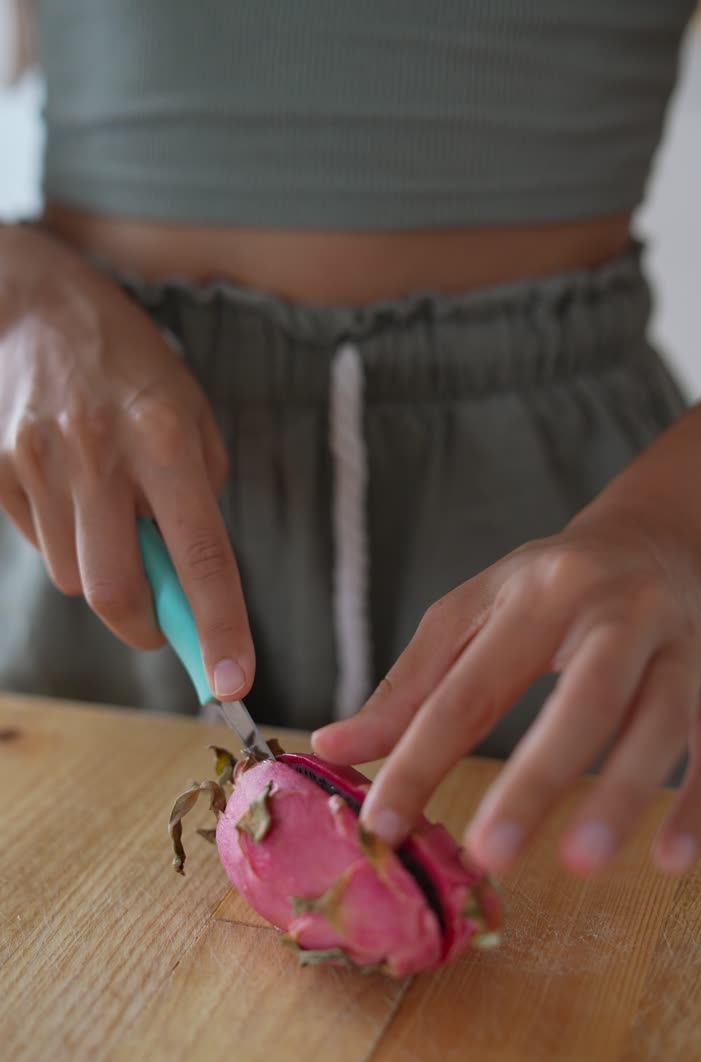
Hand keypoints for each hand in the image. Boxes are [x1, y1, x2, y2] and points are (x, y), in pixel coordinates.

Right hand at [0, 225, 252, 698]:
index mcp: (164, 436)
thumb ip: (198, 495)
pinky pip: (39, 545)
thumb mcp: (191, 410)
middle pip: (113, 591)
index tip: (232, 682)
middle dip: (143, 624)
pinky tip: (71, 490)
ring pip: (73, 577)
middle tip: (161, 618)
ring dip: (101, 571)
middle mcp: (97, 452)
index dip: (217, 627)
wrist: (31, 304)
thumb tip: (188, 578)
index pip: (199, 554)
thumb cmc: (129, 362)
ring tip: (108, 511)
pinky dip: (66, 541)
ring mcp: (38, 461)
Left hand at [313, 507, 700, 877]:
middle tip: (490, 853)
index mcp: (539, 594)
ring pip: (660, 721)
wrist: (662, 537)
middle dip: (537, 776)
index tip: (384, 825)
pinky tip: (671, 861)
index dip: (424, 755)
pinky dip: (700, 802)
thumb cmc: (551, 585)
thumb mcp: (473, 613)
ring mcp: (680, 644)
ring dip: (624, 794)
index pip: (473, 685)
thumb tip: (333, 748)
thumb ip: (409, 684)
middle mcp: (617, 612)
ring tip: (580, 864)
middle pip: (583, 697)